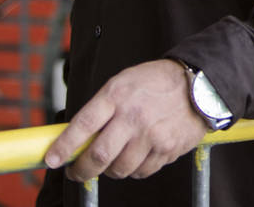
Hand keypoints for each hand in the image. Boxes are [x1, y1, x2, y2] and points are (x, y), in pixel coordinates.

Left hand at [43, 59, 208, 181]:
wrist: (200, 83)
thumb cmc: (156, 82)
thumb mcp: (124, 82)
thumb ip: (102, 108)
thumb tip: (76, 138)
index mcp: (118, 95)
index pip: (83, 125)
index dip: (64, 146)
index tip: (52, 160)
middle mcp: (133, 116)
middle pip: (99, 156)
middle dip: (81, 170)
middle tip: (76, 172)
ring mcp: (152, 135)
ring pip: (119, 169)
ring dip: (110, 170)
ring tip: (113, 159)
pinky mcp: (167, 149)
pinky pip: (142, 171)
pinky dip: (135, 169)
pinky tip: (138, 155)